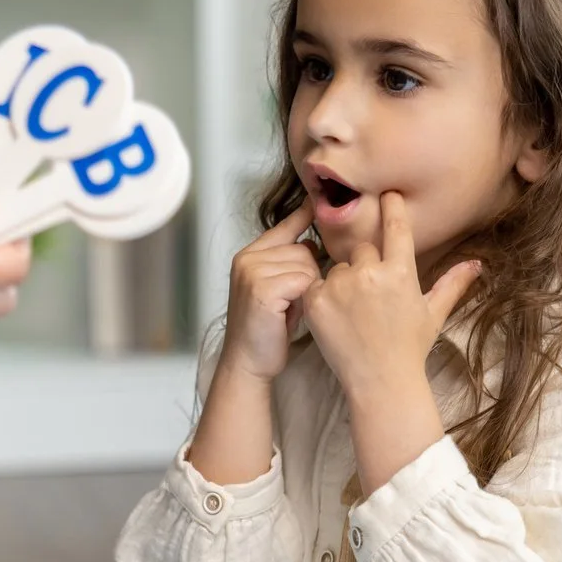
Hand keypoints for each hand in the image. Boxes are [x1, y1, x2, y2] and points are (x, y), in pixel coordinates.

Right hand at [222, 201, 319, 381]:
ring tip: (290, 310)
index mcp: (248, 255)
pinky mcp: (262, 288)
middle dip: (309, 275)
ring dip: (309, 289)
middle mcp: (247, 259)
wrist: (247, 362)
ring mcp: (252, 272)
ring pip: (306, 265)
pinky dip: (305, 299)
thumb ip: (287, 263)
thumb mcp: (275, 289)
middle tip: (293, 303)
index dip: (303, 215)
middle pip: (303, 249)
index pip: (283, 226)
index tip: (315, 199)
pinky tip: (290, 314)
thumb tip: (311, 242)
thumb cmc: (266, 330)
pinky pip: (304, 281)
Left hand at [303, 192, 480, 402]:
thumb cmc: (410, 348)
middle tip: (370, 298)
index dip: (391, 207)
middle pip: (362, 250)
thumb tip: (477, 263)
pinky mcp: (317, 299)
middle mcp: (371, 273)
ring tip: (353, 313)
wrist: (380, 381)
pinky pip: (316, 284)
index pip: (396, 228)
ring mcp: (341, 286)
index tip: (387, 193)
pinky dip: (322, 296)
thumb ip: (452, 284)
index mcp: (402, 273)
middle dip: (365, 266)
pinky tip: (335, 317)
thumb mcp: (433, 314)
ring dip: (343, 282)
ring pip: (338, 267)